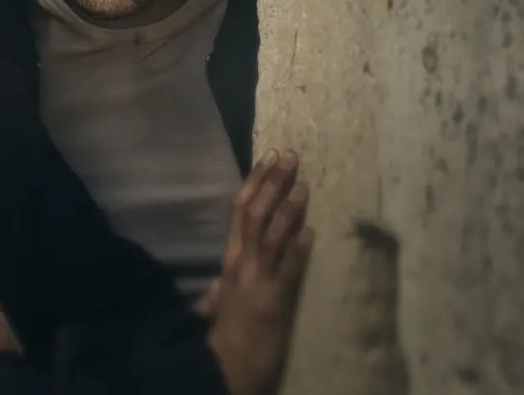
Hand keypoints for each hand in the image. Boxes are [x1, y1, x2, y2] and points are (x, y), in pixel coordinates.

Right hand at [205, 149, 312, 394]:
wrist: (221, 367)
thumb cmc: (222, 337)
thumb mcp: (217, 309)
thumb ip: (217, 293)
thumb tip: (213, 288)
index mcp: (229, 262)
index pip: (238, 212)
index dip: (255, 181)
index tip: (269, 157)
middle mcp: (241, 264)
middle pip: (255, 214)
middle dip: (273, 182)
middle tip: (290, 156)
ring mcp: (257, 280)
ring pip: (270, 235)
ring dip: (287, 208)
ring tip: (303, 184)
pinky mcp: (274, 300)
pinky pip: (286, 270)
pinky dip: (298, 250)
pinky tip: (310, 232)